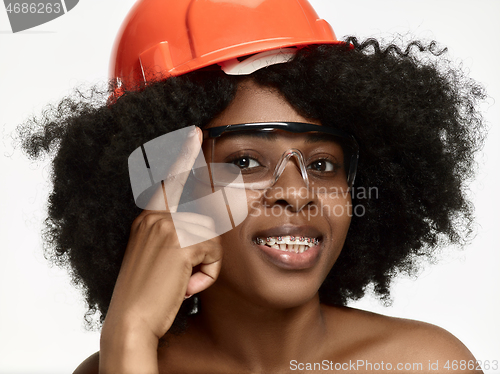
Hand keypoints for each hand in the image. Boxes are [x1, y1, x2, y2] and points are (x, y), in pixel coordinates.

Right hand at [99, 127, 221, 373]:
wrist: (130, 320)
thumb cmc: (146, 293)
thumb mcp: (156, 257)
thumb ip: (174, 238)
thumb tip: (204, 232)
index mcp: (147, 219)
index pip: (168, 181)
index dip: (182, 155)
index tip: (194, 133)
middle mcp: (155, 217)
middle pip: (205, 218)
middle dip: (206, 250)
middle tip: (186, 273)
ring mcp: (167, 227)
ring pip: (212, 238)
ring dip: (205, 265)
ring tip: (182, 281)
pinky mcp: (181, 241)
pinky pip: (213, 254)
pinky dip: (207, 275)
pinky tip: (186, 286)